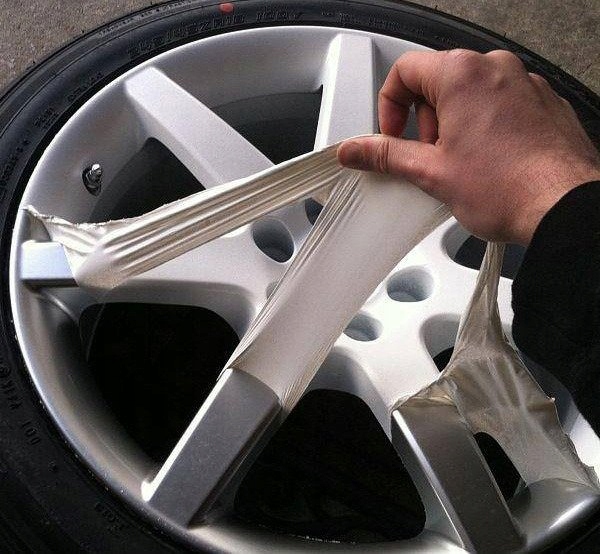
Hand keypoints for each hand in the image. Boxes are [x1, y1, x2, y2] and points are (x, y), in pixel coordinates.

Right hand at [337, 49, 599, 244]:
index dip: (388, 106)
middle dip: (424, 121)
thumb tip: (355, 150)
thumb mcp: (431, 172)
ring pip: (469, 94)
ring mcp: (524, 84)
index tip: (392, 136)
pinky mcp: (542, 103)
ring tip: (460, 167)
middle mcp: (496, 69)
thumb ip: (385, 155)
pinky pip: (498, 105)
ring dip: (453, 126)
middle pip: (437, 82)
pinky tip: (485, 164)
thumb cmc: (508, 187)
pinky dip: (483, 128)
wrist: (564, 207)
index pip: (404, 71)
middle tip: (428, 158)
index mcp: (463, 75)